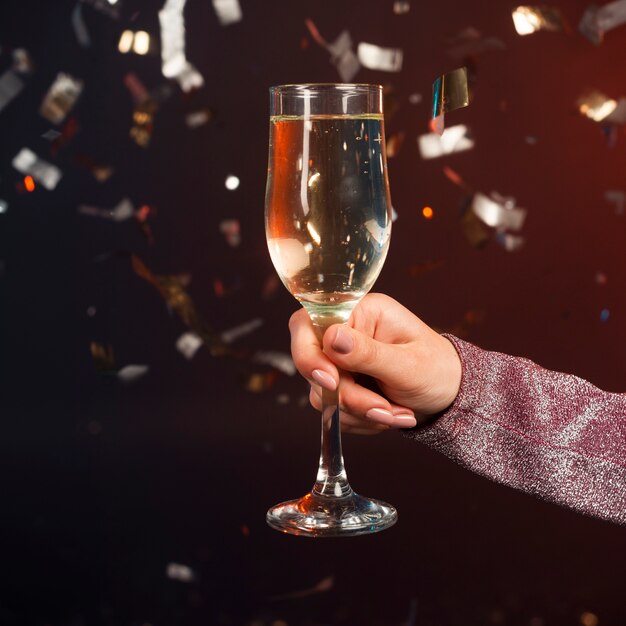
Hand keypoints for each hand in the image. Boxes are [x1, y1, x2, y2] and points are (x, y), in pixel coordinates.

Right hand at [289, 293, 461, 434]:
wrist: (447, 396)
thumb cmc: (436, 370)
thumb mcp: (407, 364)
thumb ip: (368, 352)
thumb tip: (332, 337)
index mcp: (360, 311)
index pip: (308, 323)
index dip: (309, 354)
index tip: (332, 381)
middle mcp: (345, 331)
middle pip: (314, 365)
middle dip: (348, 396)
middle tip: (382, 409)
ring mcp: (340, 359)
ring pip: (322, 394)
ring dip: (360, 412)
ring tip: (397, 414)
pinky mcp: (340, 384)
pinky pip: (333, 409)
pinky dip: (360, 419)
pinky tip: (388, 414)